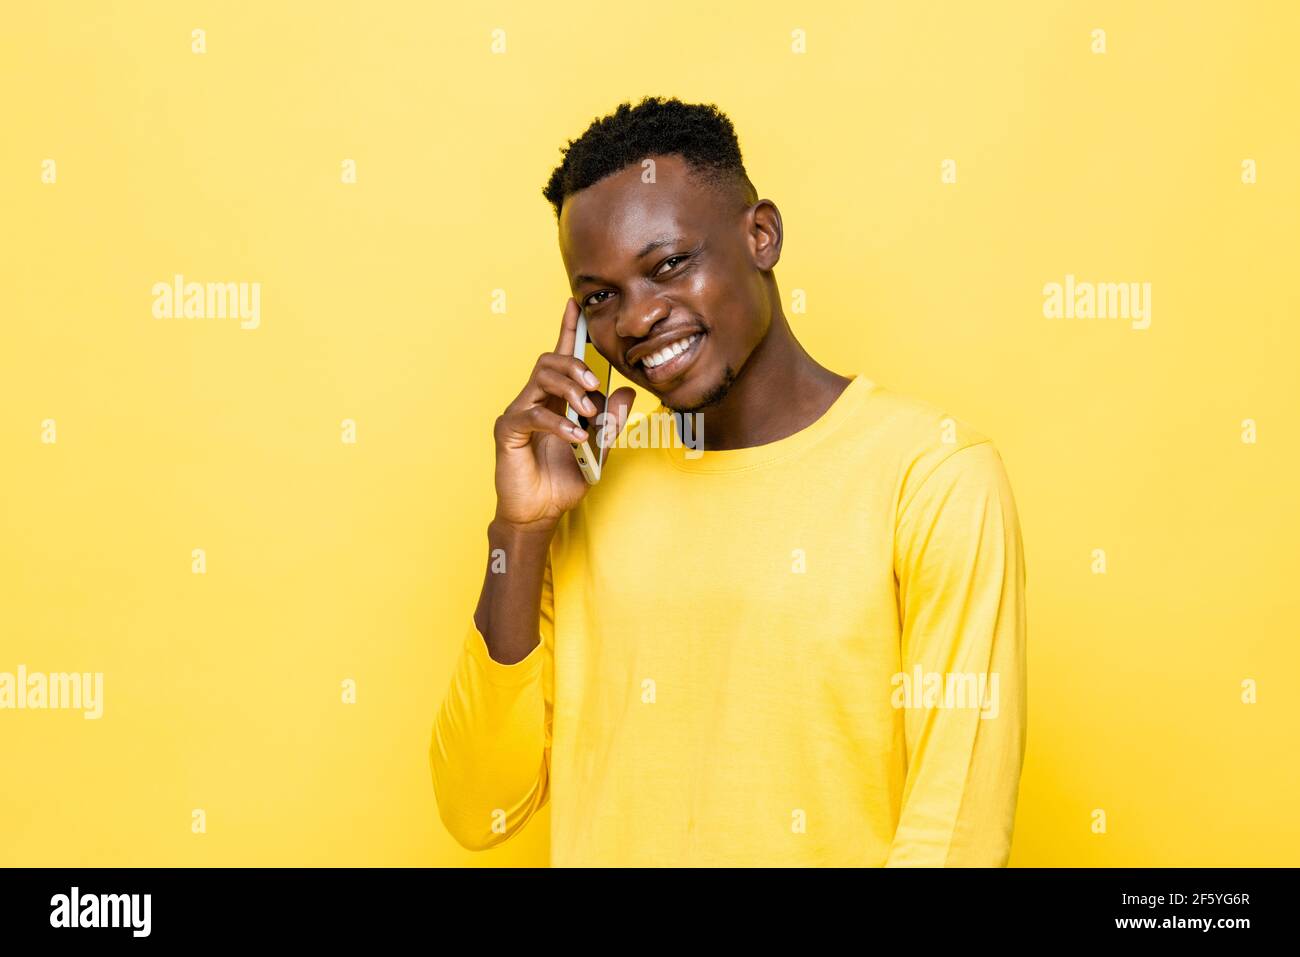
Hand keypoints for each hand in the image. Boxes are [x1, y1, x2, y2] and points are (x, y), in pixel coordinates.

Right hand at [491, 298, 635, 531]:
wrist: (540, 513)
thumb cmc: (564, 479)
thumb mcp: (599, 449)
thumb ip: (612, 421)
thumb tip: (627, 391)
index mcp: (556, 398)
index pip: (561, 355)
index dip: (569, 328)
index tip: (576, 303)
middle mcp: (534, 398)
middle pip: (550, 360)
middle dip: (576, 366)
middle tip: (595, 386)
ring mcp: (519, 412)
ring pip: (540, 378)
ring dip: (570, 390)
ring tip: (588, 413)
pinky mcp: (508, 431)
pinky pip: (533, 414)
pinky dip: (558, 423)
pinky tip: (576, 436)